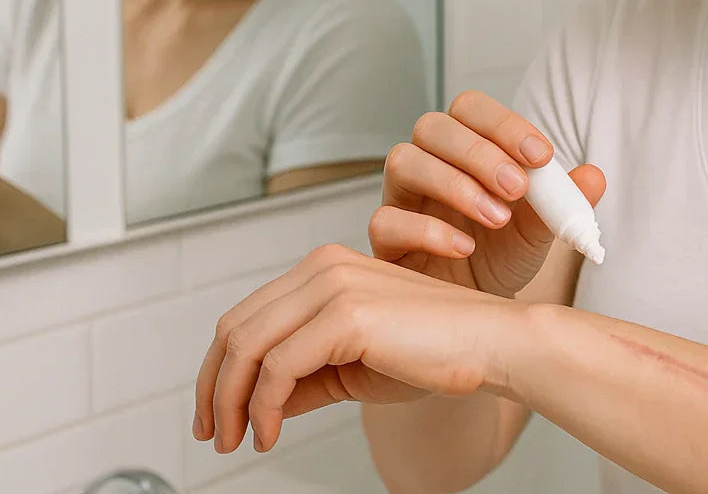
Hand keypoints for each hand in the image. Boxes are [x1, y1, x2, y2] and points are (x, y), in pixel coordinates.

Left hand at [193, 243, 522, 453]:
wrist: (492, 345)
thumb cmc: (439, 352)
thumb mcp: (354, 368)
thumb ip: (305, 379)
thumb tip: (258, 405)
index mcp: (325, 270)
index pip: (247, 317)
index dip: (220, 369)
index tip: (216, 414)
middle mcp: (323, 268)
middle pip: (236, 328)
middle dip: (214, 388)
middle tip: (215, 434)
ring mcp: (333, 286)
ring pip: (247, 347)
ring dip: (231, 402)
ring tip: (238, 440)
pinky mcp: (347, 313)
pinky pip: (279, 367)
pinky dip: (263, 407)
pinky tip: (270, 433)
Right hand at [370, 91, 604, 297]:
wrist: (478, 312)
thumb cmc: (502, 257)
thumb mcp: (540, 229)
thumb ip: (563, 200)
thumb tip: (594, 175)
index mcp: (463, 150)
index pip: (470, 109)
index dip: (504, 124)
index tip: (542, 156)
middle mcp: (426, 165)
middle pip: (432, 127)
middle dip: (479, 152)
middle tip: (518, 187)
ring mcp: (400, 201)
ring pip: (403, 161)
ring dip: (455, 184)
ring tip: (497, 218)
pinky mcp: (384, 243)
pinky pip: (385, 221)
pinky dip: (428, 231)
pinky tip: (464, 248)